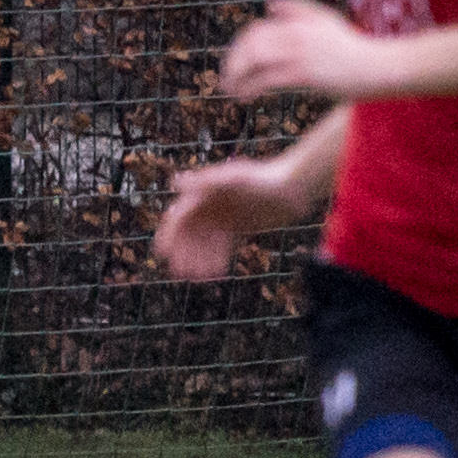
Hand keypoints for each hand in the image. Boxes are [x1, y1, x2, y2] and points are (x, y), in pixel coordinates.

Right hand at [153, 156, 319, 279]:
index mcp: (203, 193)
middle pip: (190, 234)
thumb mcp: (235, 179)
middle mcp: (209, 206)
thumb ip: (206, 181)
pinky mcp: (236, 228)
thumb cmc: (264, 178)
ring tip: (200, 278)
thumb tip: (175, 182)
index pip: (179, 216)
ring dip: (199, 260)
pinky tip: (217, 273)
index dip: (169, 235)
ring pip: (205, 243)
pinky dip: (217, 259)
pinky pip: (221, 247)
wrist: (294, 187)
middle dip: (185, 254)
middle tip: (182, 273)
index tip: (163, 254)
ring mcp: (222, 217)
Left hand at [218, 0, 390, 101]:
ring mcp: (300, 52)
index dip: (239, 47)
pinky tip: (245, 98)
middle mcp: (296, 33)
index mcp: (298, 21)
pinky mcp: (305, 73)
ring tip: (231, 91)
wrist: (378, 66)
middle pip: (250, 44)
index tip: (234, 62)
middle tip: (226, 80)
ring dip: (235, 76)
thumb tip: (268, 3)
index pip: (255, 30)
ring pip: (254, 60)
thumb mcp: (326, 20)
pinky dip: (250, 88)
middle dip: (232, 62)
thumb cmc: (353, 46)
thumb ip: (298, 9)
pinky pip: (266, 79)